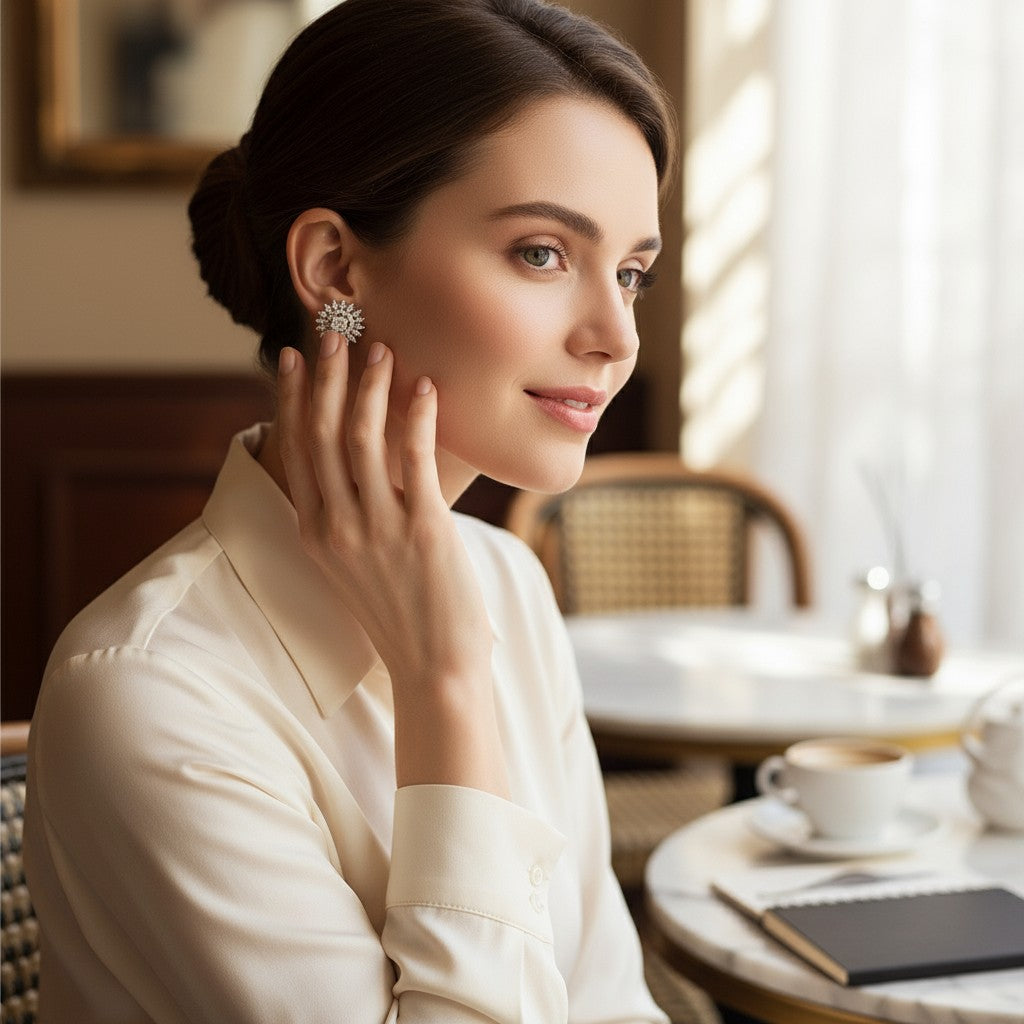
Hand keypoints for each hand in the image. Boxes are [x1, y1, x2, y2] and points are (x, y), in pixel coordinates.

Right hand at [276, 333, 508, 795]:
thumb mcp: (352, 567)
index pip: (295, 451)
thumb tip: (351, 466)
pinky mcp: (421, 530)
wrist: (433, 667)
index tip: (290, 359)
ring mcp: (376, 529)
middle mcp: (336, 527)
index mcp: (315, 533)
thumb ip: (343, 517)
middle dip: (324, 376)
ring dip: (368, 386)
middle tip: (331, 331)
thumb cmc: (400, 614)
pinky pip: (414, 459)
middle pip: (320, 434)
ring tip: (379, 348)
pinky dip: (416, 416)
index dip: (290, 399)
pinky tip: (424, 386)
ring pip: (360, 438)